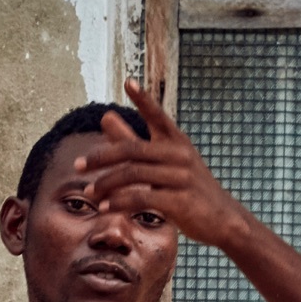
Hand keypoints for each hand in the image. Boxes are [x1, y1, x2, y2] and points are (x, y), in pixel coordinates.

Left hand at [73, 78, 248, 252]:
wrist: (222, 219)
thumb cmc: (190, 190)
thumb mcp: (167, 164)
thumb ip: (135, 142)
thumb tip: (106, 119)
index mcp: (177, 142)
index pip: (158, 116)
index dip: (144, 99)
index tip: (128, 82)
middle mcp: (179, 154)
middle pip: (132, 149)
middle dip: (101, 156)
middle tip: (78, 164)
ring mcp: (180, 177)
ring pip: (134, 174)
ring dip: (106, 184)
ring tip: (89, 192)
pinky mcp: (179, 201)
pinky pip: (142, 198)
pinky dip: (120, 202)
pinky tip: (105, 207)